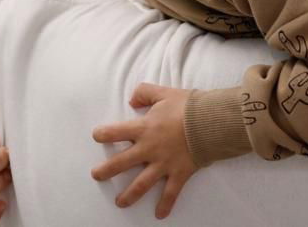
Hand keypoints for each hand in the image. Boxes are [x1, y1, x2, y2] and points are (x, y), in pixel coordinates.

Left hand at [91, 83, 197, 218]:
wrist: (211, 121)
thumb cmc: (188, 106)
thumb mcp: (164, 92)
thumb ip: (145, 93)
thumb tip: (132, 100)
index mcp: (144, 129)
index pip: (116, 132)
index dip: (103, 134)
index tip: (97, 136)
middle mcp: (149, 149)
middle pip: (121, 163)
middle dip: (106, 171)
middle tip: (96, 175)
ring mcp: (163, 164)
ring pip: (141, 184)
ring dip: (129, 195)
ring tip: (120, 203)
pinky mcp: (178, 173)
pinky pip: (171, 193)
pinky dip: (165, 205)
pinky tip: (159, 214)